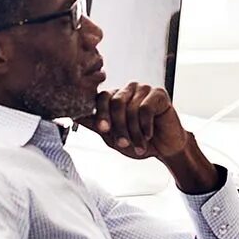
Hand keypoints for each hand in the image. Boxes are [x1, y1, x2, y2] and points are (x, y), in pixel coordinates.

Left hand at [85, 84, 219, 192]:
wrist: (165, 148)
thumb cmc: (138, 141)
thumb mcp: (112, 136)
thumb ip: (96, 125)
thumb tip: (73, 116)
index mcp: (114, 97)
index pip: (101, 98)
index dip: (101, 114)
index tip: (102, 129)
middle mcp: (127, 90)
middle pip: (116, 103)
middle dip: (119, 127)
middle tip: (122, 144)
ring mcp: (143, 90)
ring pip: (131, 108)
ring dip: (134, 131)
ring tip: (139, 145)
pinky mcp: (159, 94)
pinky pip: (147, 108)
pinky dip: (146, 125)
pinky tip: (149, 134)